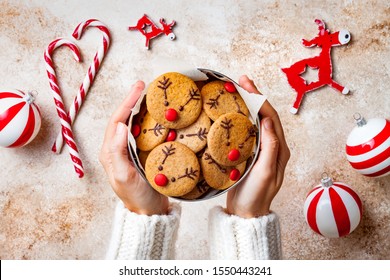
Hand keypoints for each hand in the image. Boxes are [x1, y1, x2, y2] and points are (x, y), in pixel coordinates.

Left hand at [99, 81, 168, 215]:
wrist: (148, 212)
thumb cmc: (136, 196)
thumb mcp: (124, 176)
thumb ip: (118, 151)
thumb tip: (120, 125)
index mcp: (110, 152)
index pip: (117, 120)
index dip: (127, 102)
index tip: (139, 88)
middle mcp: (117, 149)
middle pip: (123, 118)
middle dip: (132, 100)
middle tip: (144, 85)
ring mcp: (128, 151)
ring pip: (132, 124)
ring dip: (139, 108)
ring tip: (150, 95)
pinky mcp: (139, 155)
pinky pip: (142, 133)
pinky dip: (148, 121)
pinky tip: (157, 116)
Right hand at [226, 75, 289, 217]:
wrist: (246, 214)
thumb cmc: (256, 196)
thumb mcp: (265, 173)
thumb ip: (270, 148)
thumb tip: (267, 121)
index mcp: (279, 149)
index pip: (271, 118)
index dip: (260, 99)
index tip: (247, 85)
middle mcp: (272, 146)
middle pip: (264, 115)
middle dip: (254, 96)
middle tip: (241, 80)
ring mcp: (261, 150)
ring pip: (255, 121)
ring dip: (247, 104)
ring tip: (236, 90)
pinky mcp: (250, 154)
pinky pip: (246, 130)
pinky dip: (240, 117)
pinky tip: (231, 112)